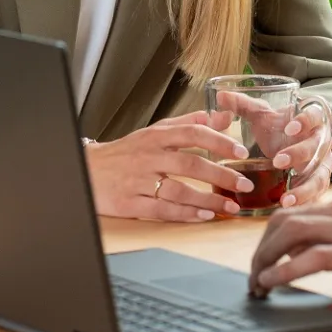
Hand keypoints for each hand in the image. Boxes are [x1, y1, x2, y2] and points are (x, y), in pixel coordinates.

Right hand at [86, 111, 252, 221]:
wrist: (86, 170)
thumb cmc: (126, 152)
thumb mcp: (155, 131)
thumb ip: (190, 123)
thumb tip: (224, 115)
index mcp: (157, 136)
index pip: (193, 133)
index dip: (219, 142)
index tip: (241, 151)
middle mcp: (149, 156)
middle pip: (190, 164)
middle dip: (221, 175)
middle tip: (244, 184)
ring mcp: (138, 181)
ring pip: (179, 190)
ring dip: (208, 200)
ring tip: (230, 206)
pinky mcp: (129, 203)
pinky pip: (162, 210)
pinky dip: (185, 214)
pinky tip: (203, 216)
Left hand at [211, 89, 331, 207]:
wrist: (298, 142)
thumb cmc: (280, 127)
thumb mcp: (264, 115)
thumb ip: (243, 106)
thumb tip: (220, 95)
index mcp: (313, 120)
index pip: (315, 116)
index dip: (305, 121)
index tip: (289, 127)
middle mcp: (323, 142)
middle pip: (318, 148)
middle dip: (299, 154)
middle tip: (278, 161)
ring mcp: (323, 165)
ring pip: (320, 177)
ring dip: (304, 189)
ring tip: (285, 200)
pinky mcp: (319, 184)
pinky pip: (315, 196)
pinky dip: (303, 204)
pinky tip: (287, 210)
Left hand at [248, 196, 331, 319]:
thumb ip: (329, 248)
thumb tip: (289, 260)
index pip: (293, 214)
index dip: (267, 240)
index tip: (257, 267)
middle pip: (286, 219)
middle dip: (260, 249)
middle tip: (252, 278)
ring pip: (294, 231)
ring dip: (266, 259)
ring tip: (257, 283)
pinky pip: (314, 256)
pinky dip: (285, 270)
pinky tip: (273, 283)